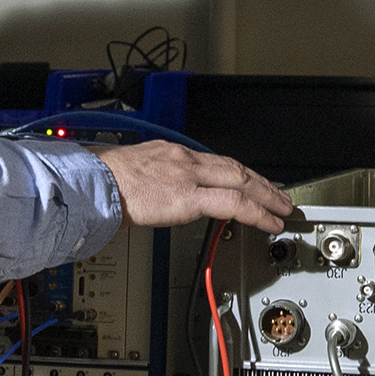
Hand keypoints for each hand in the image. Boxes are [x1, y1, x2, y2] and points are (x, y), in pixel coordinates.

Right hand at [100, 141, 292, 234]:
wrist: (92, 183)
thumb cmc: (102, 181)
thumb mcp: (134, 169)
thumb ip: (155, 179)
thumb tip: (160, 193)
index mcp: (171, 153)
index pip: (216, 162)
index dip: (240, 174)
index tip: (252, 183)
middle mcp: (184, 160)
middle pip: (236, 168)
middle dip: (262, 183)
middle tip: (280, 196)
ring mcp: (189, 177)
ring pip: (241, 182)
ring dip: (266, 196)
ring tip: (282, 210)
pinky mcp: (188, 198)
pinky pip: (233, 204)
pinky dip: (256, 213)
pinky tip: (267, 222)